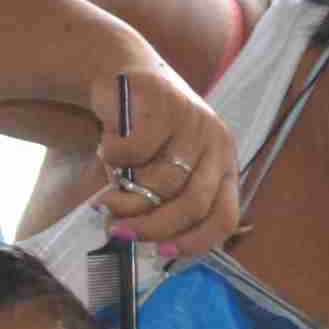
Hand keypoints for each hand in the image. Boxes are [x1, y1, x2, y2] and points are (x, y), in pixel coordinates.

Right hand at [72, 45, 243, 262]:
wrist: (124, 75)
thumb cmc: (141, 132)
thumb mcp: (158, 170)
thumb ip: (159, 202)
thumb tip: (136, 243)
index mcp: (223, 165)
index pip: (225, 217)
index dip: (195, 243)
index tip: (161, 253)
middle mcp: (217, 144)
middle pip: (192, 205)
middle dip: (152, 228)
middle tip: (119, 233)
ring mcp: (194, 124)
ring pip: (161, 183)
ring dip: (124, 199)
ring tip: (104, 200)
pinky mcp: (165, 106)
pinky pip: (133, 152)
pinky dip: (110, 158)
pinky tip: (105, 148)